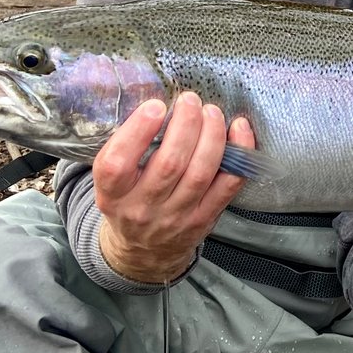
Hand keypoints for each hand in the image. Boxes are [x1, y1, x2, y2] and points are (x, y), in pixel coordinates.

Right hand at [93, 92, 253, 282]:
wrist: (144, 251)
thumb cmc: (129, 202)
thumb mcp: (112, 183)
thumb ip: (126, 150)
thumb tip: (157, 103)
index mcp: (112, 194)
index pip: (117, 164)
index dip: (137, 131)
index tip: (156, 105)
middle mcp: (142, 208)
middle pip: (169, 164)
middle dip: (185, 125)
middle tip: (191, 101)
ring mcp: (176, 216)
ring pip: (200, 172)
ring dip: (211, 135)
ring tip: (212, 112)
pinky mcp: (205, 218)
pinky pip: (228, 184)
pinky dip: (239, 154)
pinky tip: (240, 130)